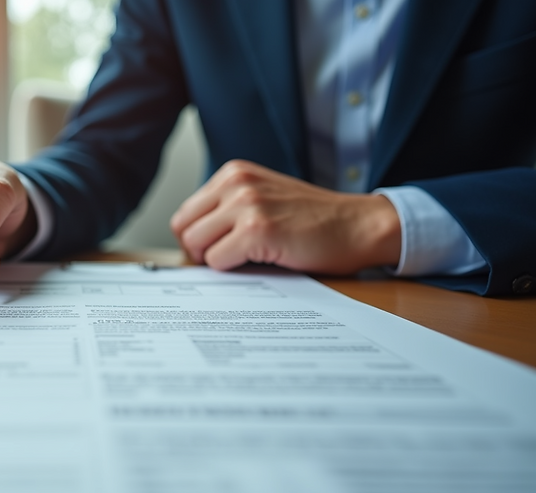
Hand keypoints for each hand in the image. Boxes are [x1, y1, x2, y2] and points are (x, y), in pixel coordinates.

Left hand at [169, 160, 400, 274]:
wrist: (359, 225)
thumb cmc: (314, 220)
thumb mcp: (264, 198)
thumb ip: (227, 210)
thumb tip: (190, 242)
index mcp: (233, 173)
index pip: (184, 214)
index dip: (196, 238)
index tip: (217, 249)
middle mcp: (236, 183)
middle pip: (183, 229)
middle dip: (200, 251)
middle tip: (229, 260)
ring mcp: (246, 205)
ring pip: (196, 245)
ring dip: (217, 261)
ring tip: (247, 259)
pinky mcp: (256, 230)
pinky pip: (218, 261)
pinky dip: (234, 269)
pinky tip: (262, 260)